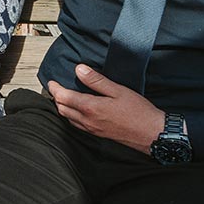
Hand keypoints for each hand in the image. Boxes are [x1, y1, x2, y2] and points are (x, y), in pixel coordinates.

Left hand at [48, 64, 163, 153]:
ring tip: (63, 97)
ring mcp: (92, 129)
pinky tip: (77, 111)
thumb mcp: (118, 90)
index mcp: (91, 108)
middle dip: (56, 97)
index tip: (52, 82)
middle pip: (62, 109)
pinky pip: (77, 125)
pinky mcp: (98, 134)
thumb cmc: (139, 112)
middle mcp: (88, 120)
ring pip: (68, 118)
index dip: (55, 88)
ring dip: (63, 107)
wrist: (151, 134)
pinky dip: (71, 116)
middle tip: (56, 88)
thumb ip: (96, 81)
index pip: (63, 97)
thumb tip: (80, 70)